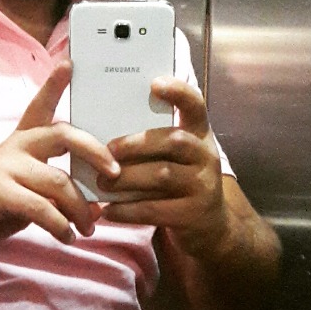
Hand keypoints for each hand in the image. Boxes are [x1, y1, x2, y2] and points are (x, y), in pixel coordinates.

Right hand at [0, 61, 118, 254]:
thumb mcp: (22, 190)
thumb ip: (52, 188)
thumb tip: (93, 203)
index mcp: (19, 142)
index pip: (40, 107)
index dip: (54, 85)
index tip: (69, 63)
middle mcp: (13, 147)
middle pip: (63, 135)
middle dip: (95, 152)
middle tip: (115, 173)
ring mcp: (4, 167)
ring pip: (59, 181)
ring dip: (80, 209)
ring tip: (88, 228)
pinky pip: (42, 208)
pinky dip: (60, 226)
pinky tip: (67, 238)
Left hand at [99, 77, 227, 256]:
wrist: (208, 226)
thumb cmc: (178, 182)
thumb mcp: (173, 158)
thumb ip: (151, 141)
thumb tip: (101, 129)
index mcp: (199, 134)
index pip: (195, 105)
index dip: (178, 92)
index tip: (155, 83)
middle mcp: (206, 156)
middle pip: (173, 141)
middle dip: (137, 144)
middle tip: (107, 150)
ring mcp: (204, 185)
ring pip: (162, 175)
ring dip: (127, 178)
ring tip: (101, 183)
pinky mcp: (194, 214)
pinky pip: (156, 209)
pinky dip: (128, 210)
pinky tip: (109, 210)